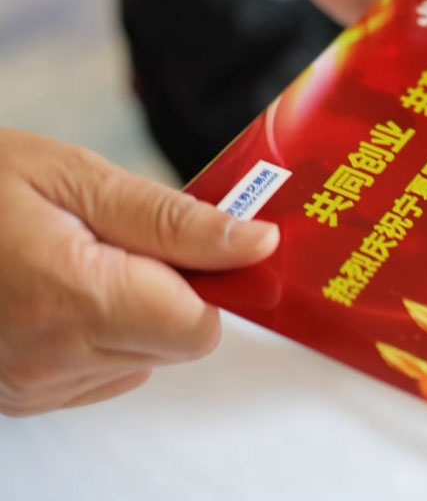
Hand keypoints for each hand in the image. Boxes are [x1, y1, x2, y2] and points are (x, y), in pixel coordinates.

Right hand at [0, 130, 278, 415]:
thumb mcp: (74, 177)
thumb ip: (173, 221)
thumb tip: (256, 247)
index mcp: (69, 299)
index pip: (199, 327)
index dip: (211, 282)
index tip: (196, 244)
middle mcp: (50, 360)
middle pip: (175, 342)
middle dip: (170, 290)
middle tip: (120, 240)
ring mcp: (33, 386)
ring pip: (144, 357)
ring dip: (136, 310)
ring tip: (79, 259)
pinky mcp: (23, 396)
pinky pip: (106, 372)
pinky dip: (103, 332)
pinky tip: (61, 290)